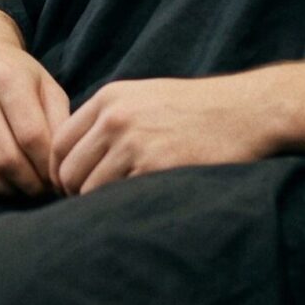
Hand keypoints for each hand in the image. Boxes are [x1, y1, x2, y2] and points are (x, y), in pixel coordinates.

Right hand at [0, 8, 72, 199]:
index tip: (57, 178)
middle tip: (42, 190)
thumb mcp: (45, 85)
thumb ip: (60, 120)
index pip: (32, 137)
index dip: (47, 166)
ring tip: (22, 188)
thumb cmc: (15, 74)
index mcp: (8, 79)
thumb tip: (62, 165)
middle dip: (29, 184)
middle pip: (5, 158)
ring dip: (6, 190)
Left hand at [52, 72, 280, 195]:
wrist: (245, 112)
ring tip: (115, 207)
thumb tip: (76, 155)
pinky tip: (137, 205)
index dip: (61, 170)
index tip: (71, 187)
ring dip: (97, 204)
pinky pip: (118, 198)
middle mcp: (115, 118)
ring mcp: (134, 142)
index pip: (59, 142)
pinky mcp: (155, 166)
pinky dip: (122, 207)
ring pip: (89, 189)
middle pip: (69, 169)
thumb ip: (109, 118)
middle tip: (90, 205)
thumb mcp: (144, 97)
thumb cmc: (196, 109)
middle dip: (73, 192)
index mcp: (109, 98)